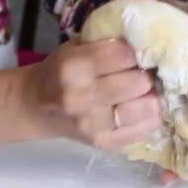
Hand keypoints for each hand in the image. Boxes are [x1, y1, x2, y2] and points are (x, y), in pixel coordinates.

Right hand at [23, 38, 162, 149]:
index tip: (133, 55)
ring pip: (148, 107)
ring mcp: (93, 125)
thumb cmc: (62, 72)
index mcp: (73, 68)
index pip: (125, 55)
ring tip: (143, 92)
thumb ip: (107, 44)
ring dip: (151, 97)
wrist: (36, 107)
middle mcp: (81, 98)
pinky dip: (151, 115)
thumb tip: (147, 44)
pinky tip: (143, 108)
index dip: (135, 52)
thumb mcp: (76, 48)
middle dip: (145, 76)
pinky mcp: (105, 142)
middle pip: (140, 83)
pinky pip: (147, 128)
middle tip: (142, 74)